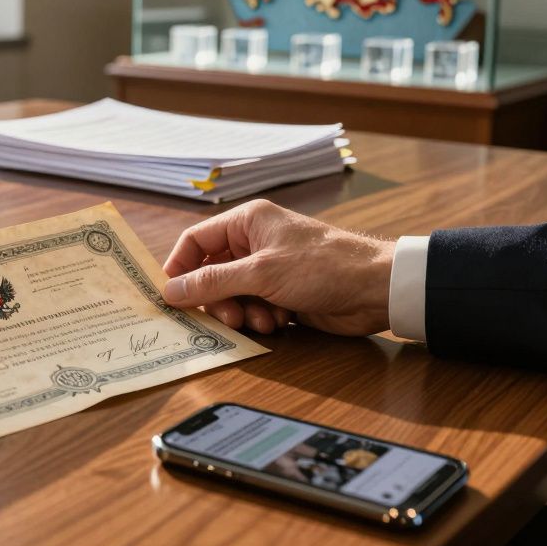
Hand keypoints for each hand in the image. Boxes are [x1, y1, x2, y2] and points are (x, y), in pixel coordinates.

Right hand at [162, 199, 394, 335]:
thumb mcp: (261, 273)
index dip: (181, 267)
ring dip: (242, 313)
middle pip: (212, 274)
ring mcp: (269, 270)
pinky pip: (253, 308)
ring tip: (264, 321)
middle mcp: (254, 243)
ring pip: (232, 296)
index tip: (172, 295)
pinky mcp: (282, 294)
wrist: (375, 289)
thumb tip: (171, 290)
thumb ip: (213, 282)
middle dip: (218, 299)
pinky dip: (261, 319)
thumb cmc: (321, 266)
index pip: (196, 241)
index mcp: (247, 222)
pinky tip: (280, 322)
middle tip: (228, 317)